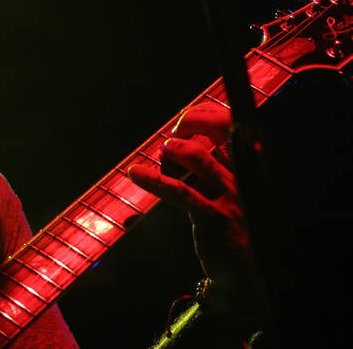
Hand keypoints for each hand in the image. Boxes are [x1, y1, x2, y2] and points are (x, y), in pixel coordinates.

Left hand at [127, 103, 261, 319]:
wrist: (248, 273)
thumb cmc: (232, 226)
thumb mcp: (228, 191)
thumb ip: (213, 166)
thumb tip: (177, 142)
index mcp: (251, 167)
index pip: (233, 126)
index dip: (205, 114)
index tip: (183, 119)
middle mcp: (246, 177)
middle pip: (220, 131)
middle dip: (190, 123)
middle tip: (170, 135)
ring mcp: (232, 197)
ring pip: (199, 157)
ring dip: (173, 149)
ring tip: (161, 152)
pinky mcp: (214, 218)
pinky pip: (180, 192)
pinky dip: (154, 179)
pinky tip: (136, 173)